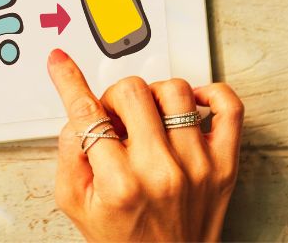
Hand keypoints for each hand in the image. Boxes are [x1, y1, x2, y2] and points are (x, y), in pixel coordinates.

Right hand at [48, 49, 242, 241]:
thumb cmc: (122, 237)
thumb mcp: (74, 201)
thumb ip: (67, 153)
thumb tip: (77, 113)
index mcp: (119, 182)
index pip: (87, 112)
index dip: (68, 80)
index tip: (60, 62)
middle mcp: (161, 170)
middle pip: (131, 91)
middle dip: (112, 97)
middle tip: (112, 117)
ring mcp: (198, 165)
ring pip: (174, 90)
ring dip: (152, 95)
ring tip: (146, 116)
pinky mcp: (225, 164)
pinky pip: (228, 107)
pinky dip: (210, 93)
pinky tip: (189, 104)